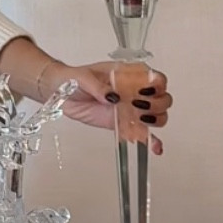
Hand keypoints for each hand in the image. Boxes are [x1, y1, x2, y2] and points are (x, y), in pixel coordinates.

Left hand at [55, 62, 170, 153]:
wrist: (59, 93)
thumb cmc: (72, 78)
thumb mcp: (83, 77)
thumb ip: (97, 86)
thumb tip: (112, 96)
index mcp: (128, 74)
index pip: (155, 77)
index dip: (156, 84)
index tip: (144, 91)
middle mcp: (134, 91)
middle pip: (162, 98)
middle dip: (156, 103)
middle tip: (137, 105)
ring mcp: (131, 108)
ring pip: (158, 115)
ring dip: (156, 119)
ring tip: (140, 119)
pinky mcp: (124, 123)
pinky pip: (142, 133)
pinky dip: (151, 140)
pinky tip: (155, 147)